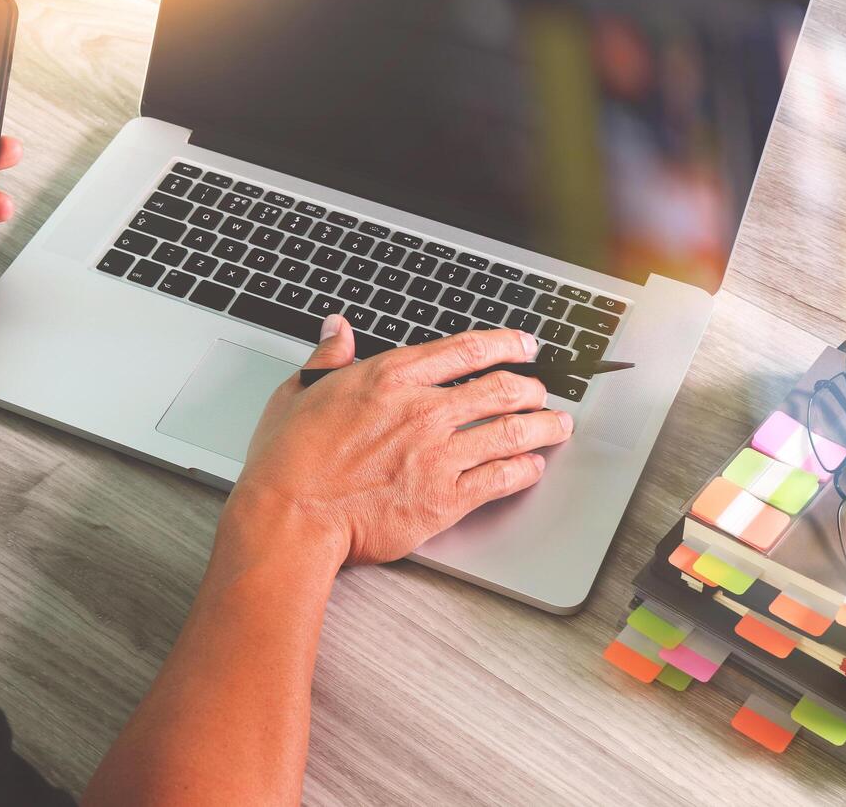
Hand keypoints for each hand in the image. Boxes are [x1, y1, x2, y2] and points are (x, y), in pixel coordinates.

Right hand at [228, 320, 573, 566]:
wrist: (290, 516)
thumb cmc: (287, 461)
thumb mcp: (299, 393)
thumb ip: (329, 358)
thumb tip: (339, 329)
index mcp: (389, 377)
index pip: (467, 349)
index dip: (506, 344)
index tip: (524, 345)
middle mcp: (423, 410)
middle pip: (502, 387)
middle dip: (532, 387)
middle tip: (542, 391)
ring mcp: (439, 454)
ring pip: (514, 430)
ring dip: (544, 426)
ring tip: (558, 425)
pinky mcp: (446, 498)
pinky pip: (503, 478)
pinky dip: (525, 470)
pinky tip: (532, 467)